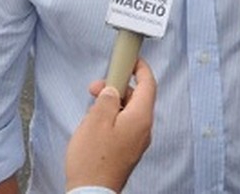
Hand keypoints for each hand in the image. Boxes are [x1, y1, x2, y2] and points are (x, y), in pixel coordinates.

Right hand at [65, 58, 156, 191]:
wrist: (91, 192)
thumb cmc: (93, 160)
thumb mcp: (95, 119)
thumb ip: (107, 98)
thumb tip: (113, 90)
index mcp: (141, 118)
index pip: (148, 84)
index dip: (140, 68)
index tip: (131, 59)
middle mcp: (144, 129)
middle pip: (137, 98)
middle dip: (117, 87)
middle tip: (96, 88)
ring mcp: (137, 142)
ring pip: (129, 112)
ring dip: (112, 104)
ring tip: (91, 109)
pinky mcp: (128, 151)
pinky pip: (124, 126)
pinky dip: (112, 118)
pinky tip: (95, 124)